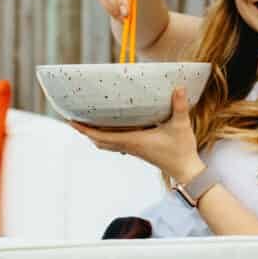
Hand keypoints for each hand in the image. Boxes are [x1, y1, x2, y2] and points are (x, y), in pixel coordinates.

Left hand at [70, 87, 201, 182]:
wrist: (186, 170)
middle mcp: (129, 146)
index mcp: (133, 141)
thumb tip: (178, 87)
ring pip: (106, 144)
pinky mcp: (138, 150)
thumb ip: (179, 106)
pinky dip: (106, 136)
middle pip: (99, 141)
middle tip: (73, 118)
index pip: (102, 137)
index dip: (85, 130)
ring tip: (86, 122)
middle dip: (85, 131)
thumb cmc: (182, 150)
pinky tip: (109, 127)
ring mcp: (133, 149)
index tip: (71, 121)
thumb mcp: (181, 126)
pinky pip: (116, 143)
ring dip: (94, 135)